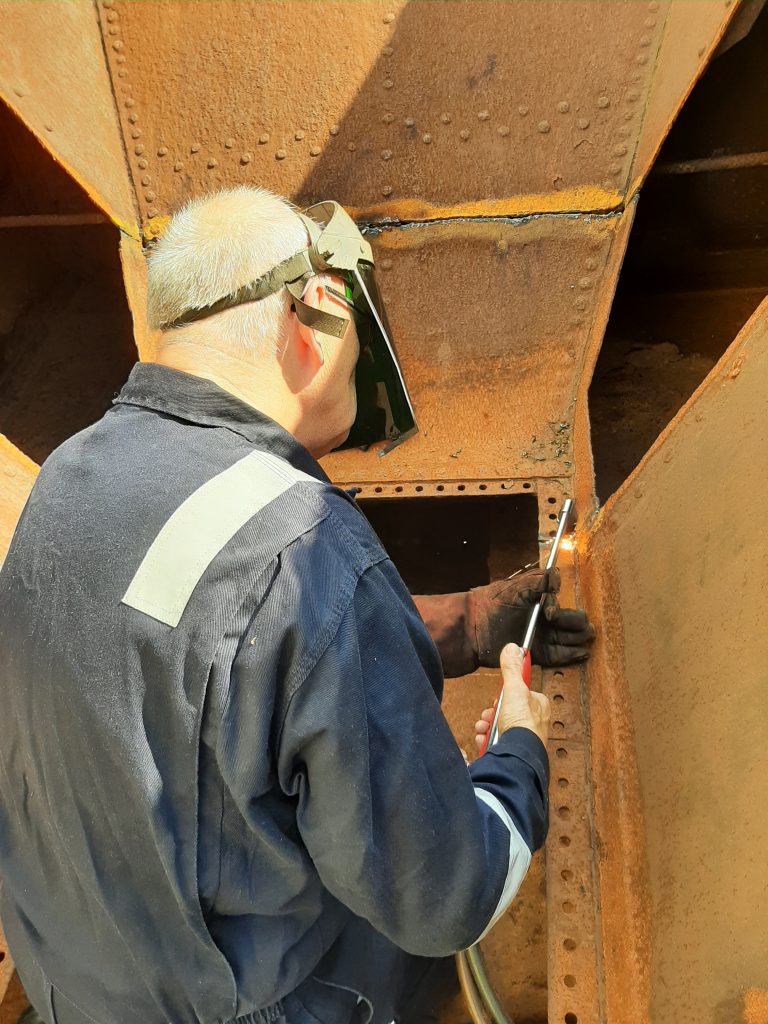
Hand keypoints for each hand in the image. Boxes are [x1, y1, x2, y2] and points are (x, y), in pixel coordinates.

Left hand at [469, 568, 595, 667]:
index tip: (551, 613)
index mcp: (538, 602)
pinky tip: (582, 652)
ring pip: (565, 639)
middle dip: (577, 624)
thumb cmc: (493, 603)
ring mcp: (538, 637)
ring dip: (577, 639)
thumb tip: (559, 578)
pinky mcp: (534, 653)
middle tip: (584, 628)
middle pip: (568, 623)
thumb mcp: (517, 586)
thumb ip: (540, 580)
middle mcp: (540, 620)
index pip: (560, 606)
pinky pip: (556, 655)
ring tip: (588, 639)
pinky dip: (569, 655)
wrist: (473, 627)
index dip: (561, 610)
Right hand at [474, 644, 549, 748]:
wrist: (517, 755)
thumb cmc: (521, 725)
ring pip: (500, 726)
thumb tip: (513, 648)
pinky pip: (497, 742)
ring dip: (487, 727)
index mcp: (538, 705)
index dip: (504, 695)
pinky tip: (484, 741)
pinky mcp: (514, 750)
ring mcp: (524, 738)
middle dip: (491, 714)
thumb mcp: (514, 690)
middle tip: (487, 716)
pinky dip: (487, 741)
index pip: (518, 694)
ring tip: (483, 729)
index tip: (496, 698)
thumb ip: (512, 669)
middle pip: (506, 711)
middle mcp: (534, 722)